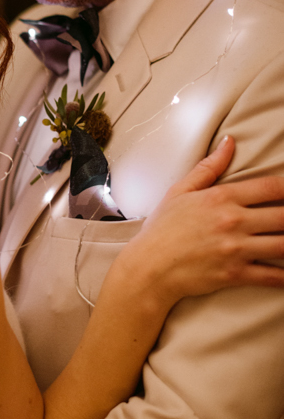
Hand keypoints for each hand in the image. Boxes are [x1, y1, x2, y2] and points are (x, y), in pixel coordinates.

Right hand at [122, 135, 283, 305]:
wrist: (148, 267)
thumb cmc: (161, 230)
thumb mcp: (180, 191)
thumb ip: (209, 167)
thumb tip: (229, 142)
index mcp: (222, 198)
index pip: (272, 187)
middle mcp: (233, 221)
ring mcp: (236, 249)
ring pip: (283, 245)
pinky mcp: (235, 274)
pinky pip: (273, 277)